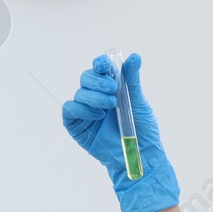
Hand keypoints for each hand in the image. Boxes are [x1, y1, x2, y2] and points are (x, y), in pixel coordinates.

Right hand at [62, 52, 180, 211]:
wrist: (139, 155)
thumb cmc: (142, 130)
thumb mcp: (139, 102)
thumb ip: (132, 80)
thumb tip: (134, 56)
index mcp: (111, 88)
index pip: (100, 69)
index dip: (100, 63)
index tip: (105, 66)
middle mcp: (96, 97)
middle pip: (86, 77)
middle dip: (98, 81)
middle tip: (113, 91)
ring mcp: (86, 111)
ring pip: (79, 93)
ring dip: (94, 97)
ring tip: (110, 107)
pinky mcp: (76, 125)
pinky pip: (70, 109)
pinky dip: (82, 109)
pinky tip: (98, 116)